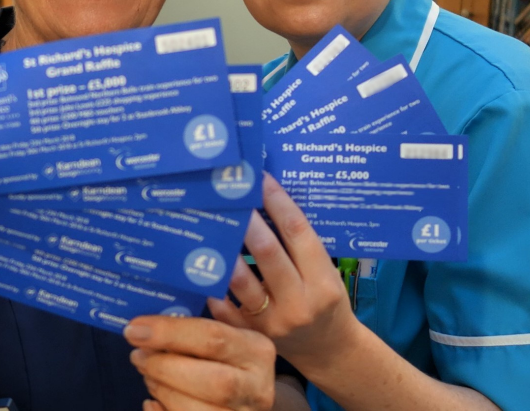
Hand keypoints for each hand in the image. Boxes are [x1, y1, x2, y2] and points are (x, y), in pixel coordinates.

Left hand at [125, 314, 275, 409]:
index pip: (214, 339)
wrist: (254, 397)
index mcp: (257, 351)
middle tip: (137, 355)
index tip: (135, 328)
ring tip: (147, 374)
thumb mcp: (234, 330)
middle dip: (165, 367)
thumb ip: (216, 312)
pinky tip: (153, 400)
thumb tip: (195, 287)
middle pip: (213, 382)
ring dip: (163, 390)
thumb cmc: (235, 357)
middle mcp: (257, 387)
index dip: (170, 333)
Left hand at [210, 173, 359, 375]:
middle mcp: (300, 302)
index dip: (278, 202)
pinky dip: (213, 285)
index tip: (261, 179)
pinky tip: (200, 263)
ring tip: (209, 222)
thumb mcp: (326, 273)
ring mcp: (274, 322)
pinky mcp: (252, 336)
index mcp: (323, 282)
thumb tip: (266, 198)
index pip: (299, 233)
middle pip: (267, 252)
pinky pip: (225, 308)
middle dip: (247, 220)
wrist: (329, 350)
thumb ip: (301, 245)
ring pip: (241, 280)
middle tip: (229, 194)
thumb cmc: (325, 300)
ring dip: (224, 249)